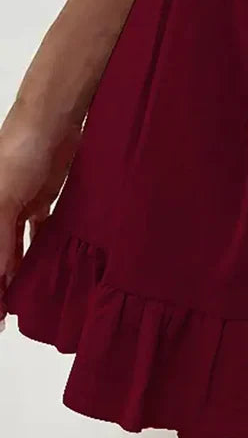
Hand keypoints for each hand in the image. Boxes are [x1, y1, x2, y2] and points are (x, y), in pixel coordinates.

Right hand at [0, 105, 81, 321]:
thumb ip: (0, 238)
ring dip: (18, 270)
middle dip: (1, 283)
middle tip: (6, 315)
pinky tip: (44, 266)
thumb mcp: (3, 198)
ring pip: (15, 247)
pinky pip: (39, 231)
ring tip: (23, 298)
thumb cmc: (18, 151)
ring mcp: (18, 205)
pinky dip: (40, 248)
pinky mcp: (42, 199)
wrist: (52, 121)